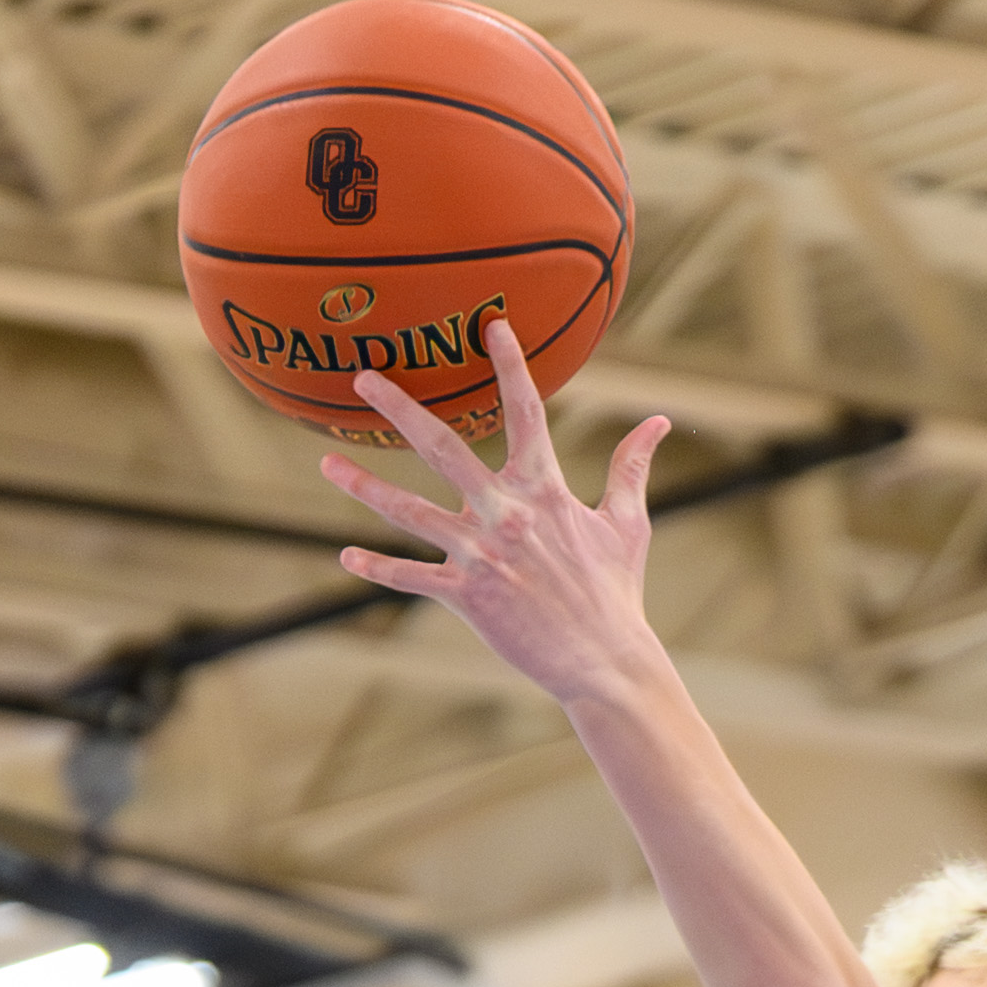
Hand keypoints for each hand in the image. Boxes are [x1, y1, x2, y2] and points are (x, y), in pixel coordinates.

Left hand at [320, 321, 671, 712]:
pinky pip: (410, 578)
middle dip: (401, 409)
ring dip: (365, 485)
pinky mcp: (465, 596)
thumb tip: (659, 420)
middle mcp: (506, 513)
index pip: (525, 410)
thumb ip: (631, 466)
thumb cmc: (616, 593)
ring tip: (327, 462)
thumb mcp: (629, 523)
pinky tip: (347, 555)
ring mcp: (481, 554)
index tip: (490, 325)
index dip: (509, 364)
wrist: (603, 661)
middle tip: (363, 378)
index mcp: (545, 489)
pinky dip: (377, 569)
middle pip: (443, 447)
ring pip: (410, 511)